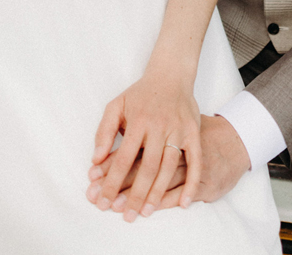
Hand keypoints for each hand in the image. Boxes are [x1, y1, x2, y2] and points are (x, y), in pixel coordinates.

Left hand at [87, 73, 200, 221]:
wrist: (171, 74)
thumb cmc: (141, 94)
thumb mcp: (117, 105)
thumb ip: (104, 131)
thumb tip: (96, 159)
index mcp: (138, 120)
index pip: (124, 157)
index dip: (113, 181)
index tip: (104, 201)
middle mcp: (159, 125)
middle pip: (147, 166)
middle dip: (135, 194)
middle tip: (126, 215)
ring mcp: (179, 129)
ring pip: (169, 167)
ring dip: (158, 192)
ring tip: (146, 212)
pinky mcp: (194, 132)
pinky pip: (195, 161)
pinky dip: (192, 183)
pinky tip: (185, 203)